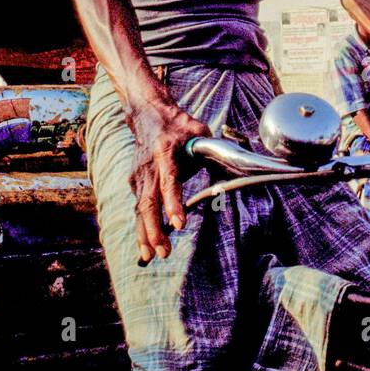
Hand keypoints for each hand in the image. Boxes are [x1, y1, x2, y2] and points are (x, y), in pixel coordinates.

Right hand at [127, 101, 210, 263]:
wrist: (147, 114)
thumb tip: (234, 163)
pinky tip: (147, 244)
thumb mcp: (198, 132)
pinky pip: (139, 207)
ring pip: (140, 209)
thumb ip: (212, 149)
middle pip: (148, 203)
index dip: (173, 204)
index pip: (169, 182)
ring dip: (145, 234)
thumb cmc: (177, 125)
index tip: (178, 224)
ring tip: (150, 256)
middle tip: (163, 252)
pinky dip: (142, 227)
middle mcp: (149, 167)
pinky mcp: (135, 181)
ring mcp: (139, 175)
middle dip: (154, 230)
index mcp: (165, 152)